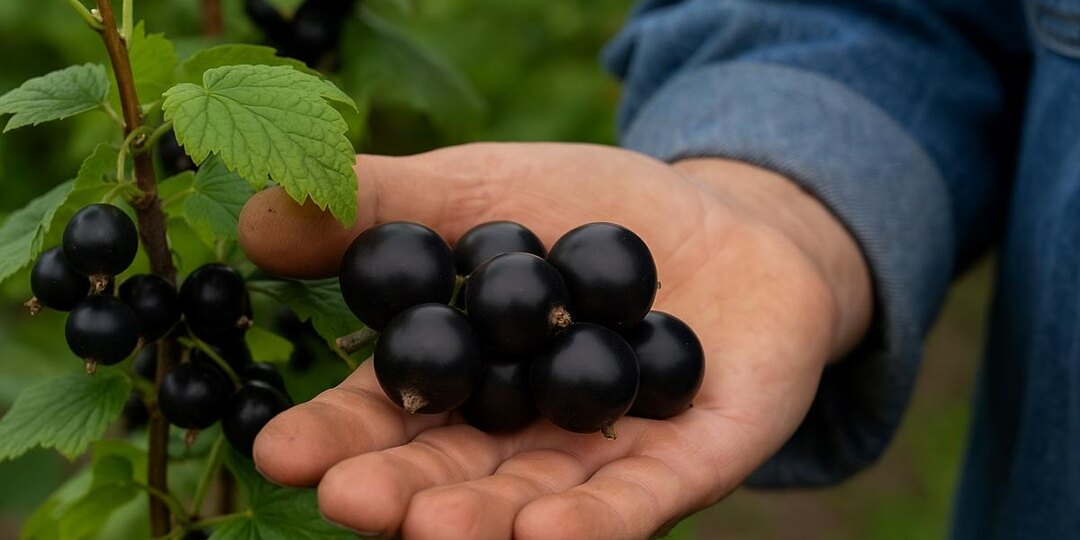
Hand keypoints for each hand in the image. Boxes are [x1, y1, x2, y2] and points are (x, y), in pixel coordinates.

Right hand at [238, 143, 871, 538]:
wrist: (728, 220)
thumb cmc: (587, 205)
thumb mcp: (479, 185)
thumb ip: (386, 204)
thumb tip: (260, 216)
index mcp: (461, 379)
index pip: (385, 417)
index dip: (335, 435)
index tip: (280, 451)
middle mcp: (520, 435)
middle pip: (452, 470)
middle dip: (401, 489)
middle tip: (352, 500)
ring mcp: (599, 455)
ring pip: (534, 497)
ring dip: (484, 517)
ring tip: (434, 525)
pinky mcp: (685, 462)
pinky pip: (637, 499)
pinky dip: (595, 519)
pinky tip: (547, 531)